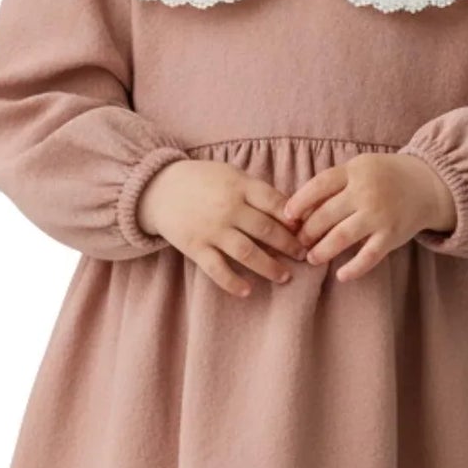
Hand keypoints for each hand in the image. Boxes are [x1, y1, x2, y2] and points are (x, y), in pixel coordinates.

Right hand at [138, 158, 306, 298]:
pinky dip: (232, 282)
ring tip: (284, 277)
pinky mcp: (195, 247)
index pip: (276, 204)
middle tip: (303, 256)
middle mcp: (228, 208)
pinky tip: (247, 291)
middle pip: (267, 231)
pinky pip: (217, 269)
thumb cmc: (203, 180)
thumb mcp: (232, 175)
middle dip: (289, 246)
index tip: (308, 231)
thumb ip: (258, 192)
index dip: (295, 220)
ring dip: (269, 267)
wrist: (159, 188)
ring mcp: (211, 229)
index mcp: (240, 186)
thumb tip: (292, 213)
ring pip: (247, 253)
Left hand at [279, 153, 456, 281]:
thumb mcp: (359, 169)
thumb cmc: (384, 177)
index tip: (286, 217)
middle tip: (299, 242)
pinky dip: (354, 269)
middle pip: (326, 214)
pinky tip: (341, 276)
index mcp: (355, 172)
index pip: (319, 185)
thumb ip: (334, 184)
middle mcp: (366, 192)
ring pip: (342, 237)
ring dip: (322, 251)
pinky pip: (369, 256)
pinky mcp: (392, 235)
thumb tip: (299, 209)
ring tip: (312, 258)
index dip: (299, 202)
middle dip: (308, 232)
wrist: (427, 184)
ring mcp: (380, 215)